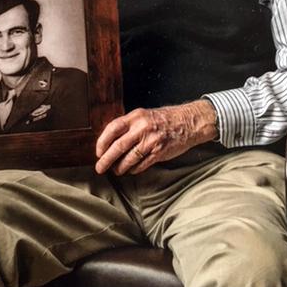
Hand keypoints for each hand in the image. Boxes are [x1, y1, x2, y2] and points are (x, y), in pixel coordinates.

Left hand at [94, 99, 218, 174]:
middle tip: (100, 167)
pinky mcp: (159, 152)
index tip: (98, 152)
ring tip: (116, 171)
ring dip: (120, 167)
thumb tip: (110, 142)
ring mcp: (151, 140)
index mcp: (136, 116)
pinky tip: (131, 170)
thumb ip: (129, 126)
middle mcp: (142, 128)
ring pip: (130, 158)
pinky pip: (142, 164)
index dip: (102, 141)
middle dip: (106, 159)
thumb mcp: (144, 116)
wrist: (188, 122)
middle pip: (118, 146)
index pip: (113, 128)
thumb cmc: (164, 119)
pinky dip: (134, 169)